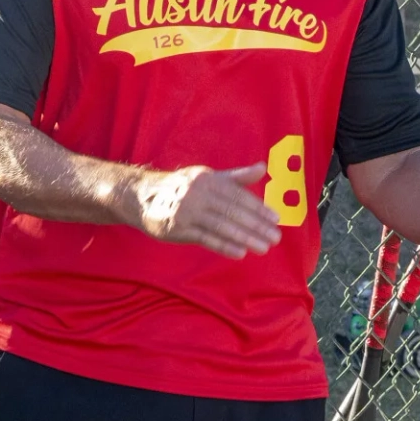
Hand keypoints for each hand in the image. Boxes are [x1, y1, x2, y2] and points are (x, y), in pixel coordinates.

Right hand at [129, 162, 282, 258]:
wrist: (144, 197)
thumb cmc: (182, 187)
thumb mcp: (208, 178)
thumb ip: (237, 177)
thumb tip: (263, 168)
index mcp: (208, 179)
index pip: (238, 195)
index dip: (258, 208)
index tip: (276, 219)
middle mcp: (197, 193)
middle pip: (232, 212)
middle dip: (256, 226)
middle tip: (275, 237)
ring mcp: (186, 211)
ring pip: (222, 226)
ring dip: (245, 238)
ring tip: (263, 247)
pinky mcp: (177, 228)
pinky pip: (206, 238)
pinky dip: (224, 246)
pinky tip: (240, 252)